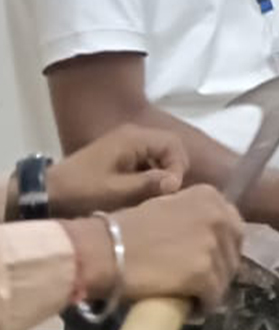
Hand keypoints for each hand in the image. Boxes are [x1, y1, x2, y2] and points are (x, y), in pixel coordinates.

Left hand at [43, 125, 187, 217]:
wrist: (48, 192)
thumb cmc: (82, 191)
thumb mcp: (117, 191)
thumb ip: (149, 184)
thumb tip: (175, 182)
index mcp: (133, 138)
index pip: (173, 145)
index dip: (178, 167)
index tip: (170, 190)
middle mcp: (132, 134)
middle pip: (170, 147)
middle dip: (173, 170)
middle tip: (168, 193)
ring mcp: (126, 143)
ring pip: (160, 154)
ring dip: (163, 173)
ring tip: (156, 195)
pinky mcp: (121, 154)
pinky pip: (148, 160)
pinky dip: (152, 174)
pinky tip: (144, 192)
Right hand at [68, 186, 243, 312]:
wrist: (102, 251)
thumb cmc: (124, 229)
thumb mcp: (165, 207)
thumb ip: (191, 216)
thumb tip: (205, 238)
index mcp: (209, 197)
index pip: (232, 227)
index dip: (221, 246)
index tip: (206, 258)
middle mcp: (218, 218)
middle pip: (232, 252)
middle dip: (219, 268)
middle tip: (199, 281)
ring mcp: (213, 247)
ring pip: (224, 277)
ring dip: (210, 288)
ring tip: (190, 295)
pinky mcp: (205, 275)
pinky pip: (214, 297)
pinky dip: (204, 306)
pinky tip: (191, 309)